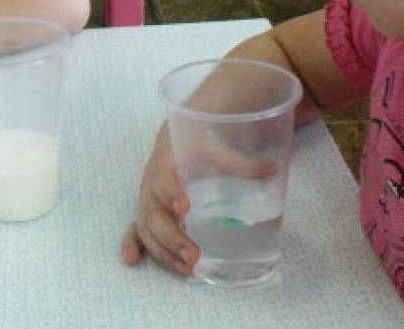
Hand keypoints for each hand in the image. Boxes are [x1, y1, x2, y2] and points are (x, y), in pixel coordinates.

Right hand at [122, 131, 275, 275]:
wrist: (175, 137)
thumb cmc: (195, 142)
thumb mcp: (216, 148)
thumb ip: (240, 162)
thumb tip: (271, 169)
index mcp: (166, 163)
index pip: (163, 178)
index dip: (170, 192)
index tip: (185, 208)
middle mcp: (151, 184)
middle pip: (153, 213)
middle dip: (171, 236)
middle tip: (193, 254)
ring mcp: (148, 199)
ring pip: (147, 227)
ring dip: (162, 250)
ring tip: (186, 267)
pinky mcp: (148, 210)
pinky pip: (136, 228)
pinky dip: (133, 243)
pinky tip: (132, 259)